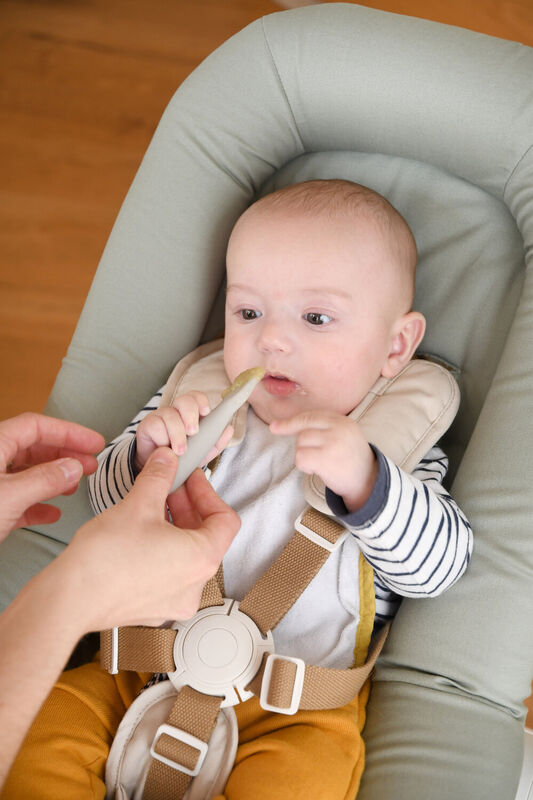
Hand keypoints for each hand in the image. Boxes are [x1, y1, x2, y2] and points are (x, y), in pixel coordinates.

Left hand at [0, 412, 104, 538]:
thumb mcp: (9, 496)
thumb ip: (44, 480)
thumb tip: (73, 467)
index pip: (36, 426)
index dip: (68, 432)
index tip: (93, 443)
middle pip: (33, 448)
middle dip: (64, 455)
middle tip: (90, 464)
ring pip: (26, 473)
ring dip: (54, 479)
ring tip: (74, 487)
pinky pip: (16, 498)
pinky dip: (37, 503)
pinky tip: (52, 512)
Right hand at [60, 447, 240, 628]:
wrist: (70, 598)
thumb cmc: (104, 560)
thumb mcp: (138, 503)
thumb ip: (159, 476)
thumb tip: (167, 460)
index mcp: (202, 559)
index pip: (226, 520)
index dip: (208, 493)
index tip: (191, 479)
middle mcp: (195, 585)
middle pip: (207, 537)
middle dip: (188, 506)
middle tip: (170, 486)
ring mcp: (175, 600)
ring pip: (187, 555)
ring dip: (174, 527)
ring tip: (152, 507)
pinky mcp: (155, 607)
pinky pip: (169, 573)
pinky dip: (162, 550)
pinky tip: (141, 535)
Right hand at [135, 391, 232, 470]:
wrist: (159, 470)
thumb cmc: (182, 457)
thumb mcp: (201, 452)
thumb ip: (215, 442)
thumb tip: (229, 429)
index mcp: (191, 414)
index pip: (196, 398)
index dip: (201, 401)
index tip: (206, 412)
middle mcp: (176, 411)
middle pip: (184, 400)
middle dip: (191, 414)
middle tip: (193, 432)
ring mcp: (161, 416)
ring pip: (170, 414)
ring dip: (177, 434)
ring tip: (180, 451)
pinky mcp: (147, 425)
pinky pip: (156, 425)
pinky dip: (162, 438)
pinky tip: (164, 448)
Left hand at [270, 411, 377, 511]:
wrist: (368, 482)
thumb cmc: (350, 459)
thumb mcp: (343, 435)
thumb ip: (322, 427)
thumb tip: (280, 425)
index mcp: (342, 421)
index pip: (310, 416)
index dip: (291, 422)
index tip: (275, 427)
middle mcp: (338, 429)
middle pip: (303, 430)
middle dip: (303, 444)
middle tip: (316, 456)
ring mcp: (332, 443)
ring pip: (300, 443)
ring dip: (304, 456)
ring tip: (320, 463)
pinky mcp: (326, 459)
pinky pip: (301, 458)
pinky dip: (304, 466)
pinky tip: (316, 470)